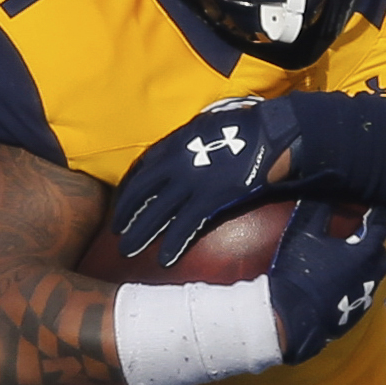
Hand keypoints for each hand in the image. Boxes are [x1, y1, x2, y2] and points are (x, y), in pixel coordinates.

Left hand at [115, 97, 301, 266]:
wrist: (268, 134)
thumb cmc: (242, 126)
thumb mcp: (203, 125)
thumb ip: (185, 141)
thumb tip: (178, 150)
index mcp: (173, 143)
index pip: (140, 169)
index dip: (128, 189)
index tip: (122, 203)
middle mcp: (175, 164)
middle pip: (141, 193)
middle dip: (125, 214)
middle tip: (116, 231)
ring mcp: (191, 183)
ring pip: (156, 213)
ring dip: (140, 234)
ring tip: (127, 250)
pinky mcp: (209, 199)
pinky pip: (185, 226)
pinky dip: (173, 244)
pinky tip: (164, 259)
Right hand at [267, 201, 385, 365]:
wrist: (290, 319)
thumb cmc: (299, 273)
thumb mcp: (304, 232)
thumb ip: (318, 207)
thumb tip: (322, 187)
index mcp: (366, 252)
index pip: (380, 223)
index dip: (378, 209)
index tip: (378, 200)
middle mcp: (372, 274)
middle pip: (378, 251)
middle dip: (372, 238)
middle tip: (360, 229)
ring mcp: (364, 297)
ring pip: (371, 273)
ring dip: (362, 262)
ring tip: (346, 255)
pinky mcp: (354, 314)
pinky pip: (359, 292)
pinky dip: (351, 282)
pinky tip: (336, 281)